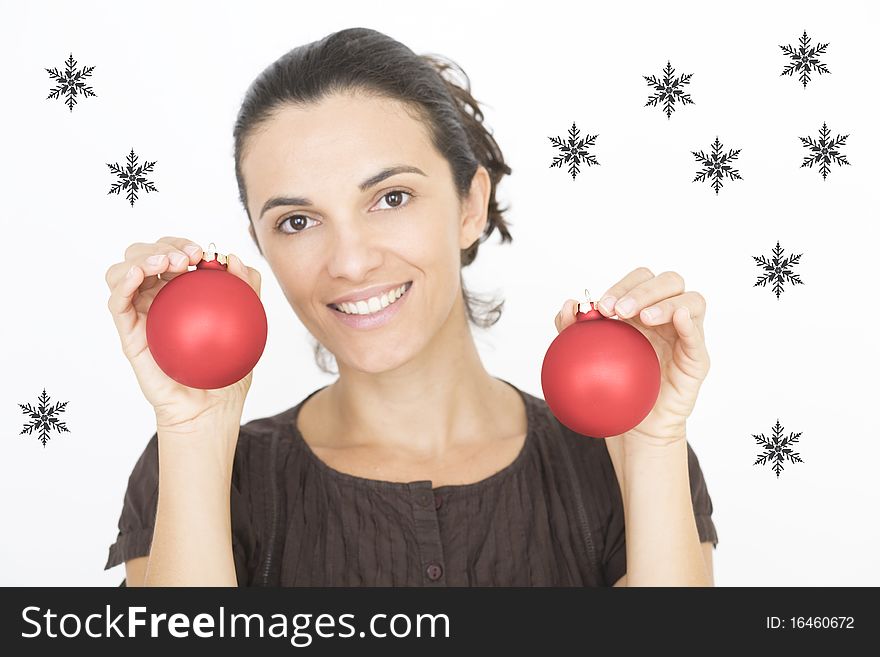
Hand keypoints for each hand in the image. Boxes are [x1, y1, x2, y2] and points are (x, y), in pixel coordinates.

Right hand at [105, 236, 261, 429]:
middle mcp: (157, 298)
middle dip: (164, 245)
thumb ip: (247, 289)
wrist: (210, 408)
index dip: (183, 243)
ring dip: (141, 257)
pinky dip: (122, 281)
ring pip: (123, 271)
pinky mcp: (128, 333)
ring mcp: (140, 314)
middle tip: (189, 258)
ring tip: (168, 264)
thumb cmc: (227, 368)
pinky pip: (116, 302)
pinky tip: (138, 274)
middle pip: (144, 255)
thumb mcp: (250, 324)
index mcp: (182, 292)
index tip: (205, 252)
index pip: (174, 254)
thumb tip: (235, 258)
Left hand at [554, 267, 709, 445]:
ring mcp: (686, 335)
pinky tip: (679, 319)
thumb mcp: (588, 355)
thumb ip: (575, 329)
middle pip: (669, 282)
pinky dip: (690, 323)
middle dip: (643, 290)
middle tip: (620, 311)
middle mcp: (667, 316)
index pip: (641, 280)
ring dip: (666, 303)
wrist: (635, 425)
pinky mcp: (697, 359)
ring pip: (691, 300)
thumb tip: (569, 305)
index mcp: (643, 309)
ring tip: (645, 318)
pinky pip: (698, 336)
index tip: (602, 305)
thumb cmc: (616, 386)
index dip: (623, 285)